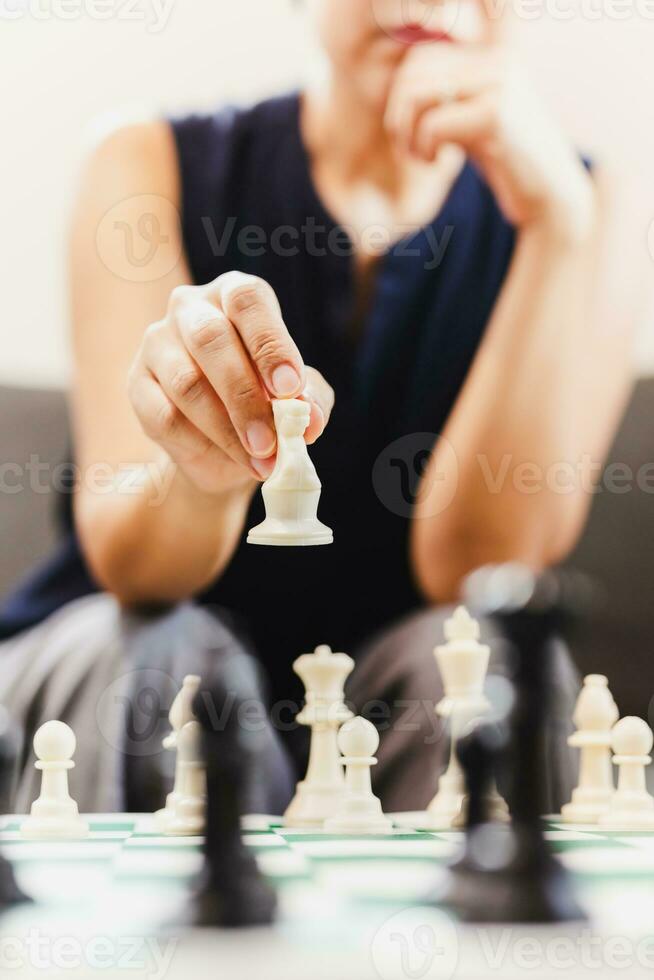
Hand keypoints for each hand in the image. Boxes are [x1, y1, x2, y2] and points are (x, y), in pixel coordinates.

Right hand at [128, 272, 333, 494]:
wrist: (222, 446)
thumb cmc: (265, 403)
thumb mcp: (298, 399)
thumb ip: (310, 400)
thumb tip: (310, 418)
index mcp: (234, 295)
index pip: (247, 301)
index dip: (269, 343)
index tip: (290, 388)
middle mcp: (190, 308)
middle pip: (211, 339)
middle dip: (245, 395)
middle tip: (271, 441)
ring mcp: (157, 344)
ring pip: (187, 383)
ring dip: (227, 429)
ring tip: (260, 461)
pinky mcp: (138, 385)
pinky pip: (165, 415)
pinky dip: (201, 443)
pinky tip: (227, 458)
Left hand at [385, 17, 594, 237]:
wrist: (551, 196)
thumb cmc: (508, 165)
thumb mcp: (472, 122)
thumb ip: (445, 100)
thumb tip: (399, 90)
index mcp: (493, 58)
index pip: (421, 59)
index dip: (401, 98)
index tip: (412, 134)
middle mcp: (497, 62)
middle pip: (414, 73)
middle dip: (399, 116)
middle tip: (411, 149)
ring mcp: (499, 85)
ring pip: (418, 95)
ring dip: (406, 132)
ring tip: (422, 156)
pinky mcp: (495, 115)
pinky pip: (432, 125)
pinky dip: (424, 148)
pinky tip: (437, 163)